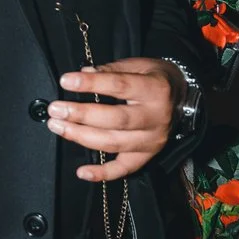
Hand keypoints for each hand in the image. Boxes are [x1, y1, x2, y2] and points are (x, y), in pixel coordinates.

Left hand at [47, 57, 181, 180]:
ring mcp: (152, 141)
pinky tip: (82, 172)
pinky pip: (124, 169)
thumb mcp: (138, 65)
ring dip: (81, 137)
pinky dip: (103, 174)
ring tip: (57, 126)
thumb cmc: (153, 78)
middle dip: (81, 115)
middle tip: (55, 109)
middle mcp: (156, 118)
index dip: (91, 83)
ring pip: (114, 143)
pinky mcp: (148, 156)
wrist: (182, 97)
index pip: (119, 86)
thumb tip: (84, 73)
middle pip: (115, 119)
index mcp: (154, 90)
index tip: (66, 81)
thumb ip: (111, 70)